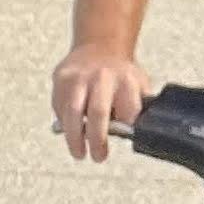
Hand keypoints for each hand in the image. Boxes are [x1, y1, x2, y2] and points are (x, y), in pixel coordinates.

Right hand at [53, 44, 146, 161]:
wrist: (100, 46)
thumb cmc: (122, 75)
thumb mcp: (139, 86)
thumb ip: (141, 108)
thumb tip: (143, 134)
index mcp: (127, 81)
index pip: (129, 109)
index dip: (125, 126)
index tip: (123, 136)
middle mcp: (103, 77)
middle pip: (99, 112)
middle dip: (97, 139)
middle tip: (98, 157)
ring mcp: (80, 76)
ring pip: (73, 112)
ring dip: (74, 137)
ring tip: (79, 153)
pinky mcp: (61, 78)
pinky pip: (59, 106)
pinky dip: (63, 122)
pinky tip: (70, 129)